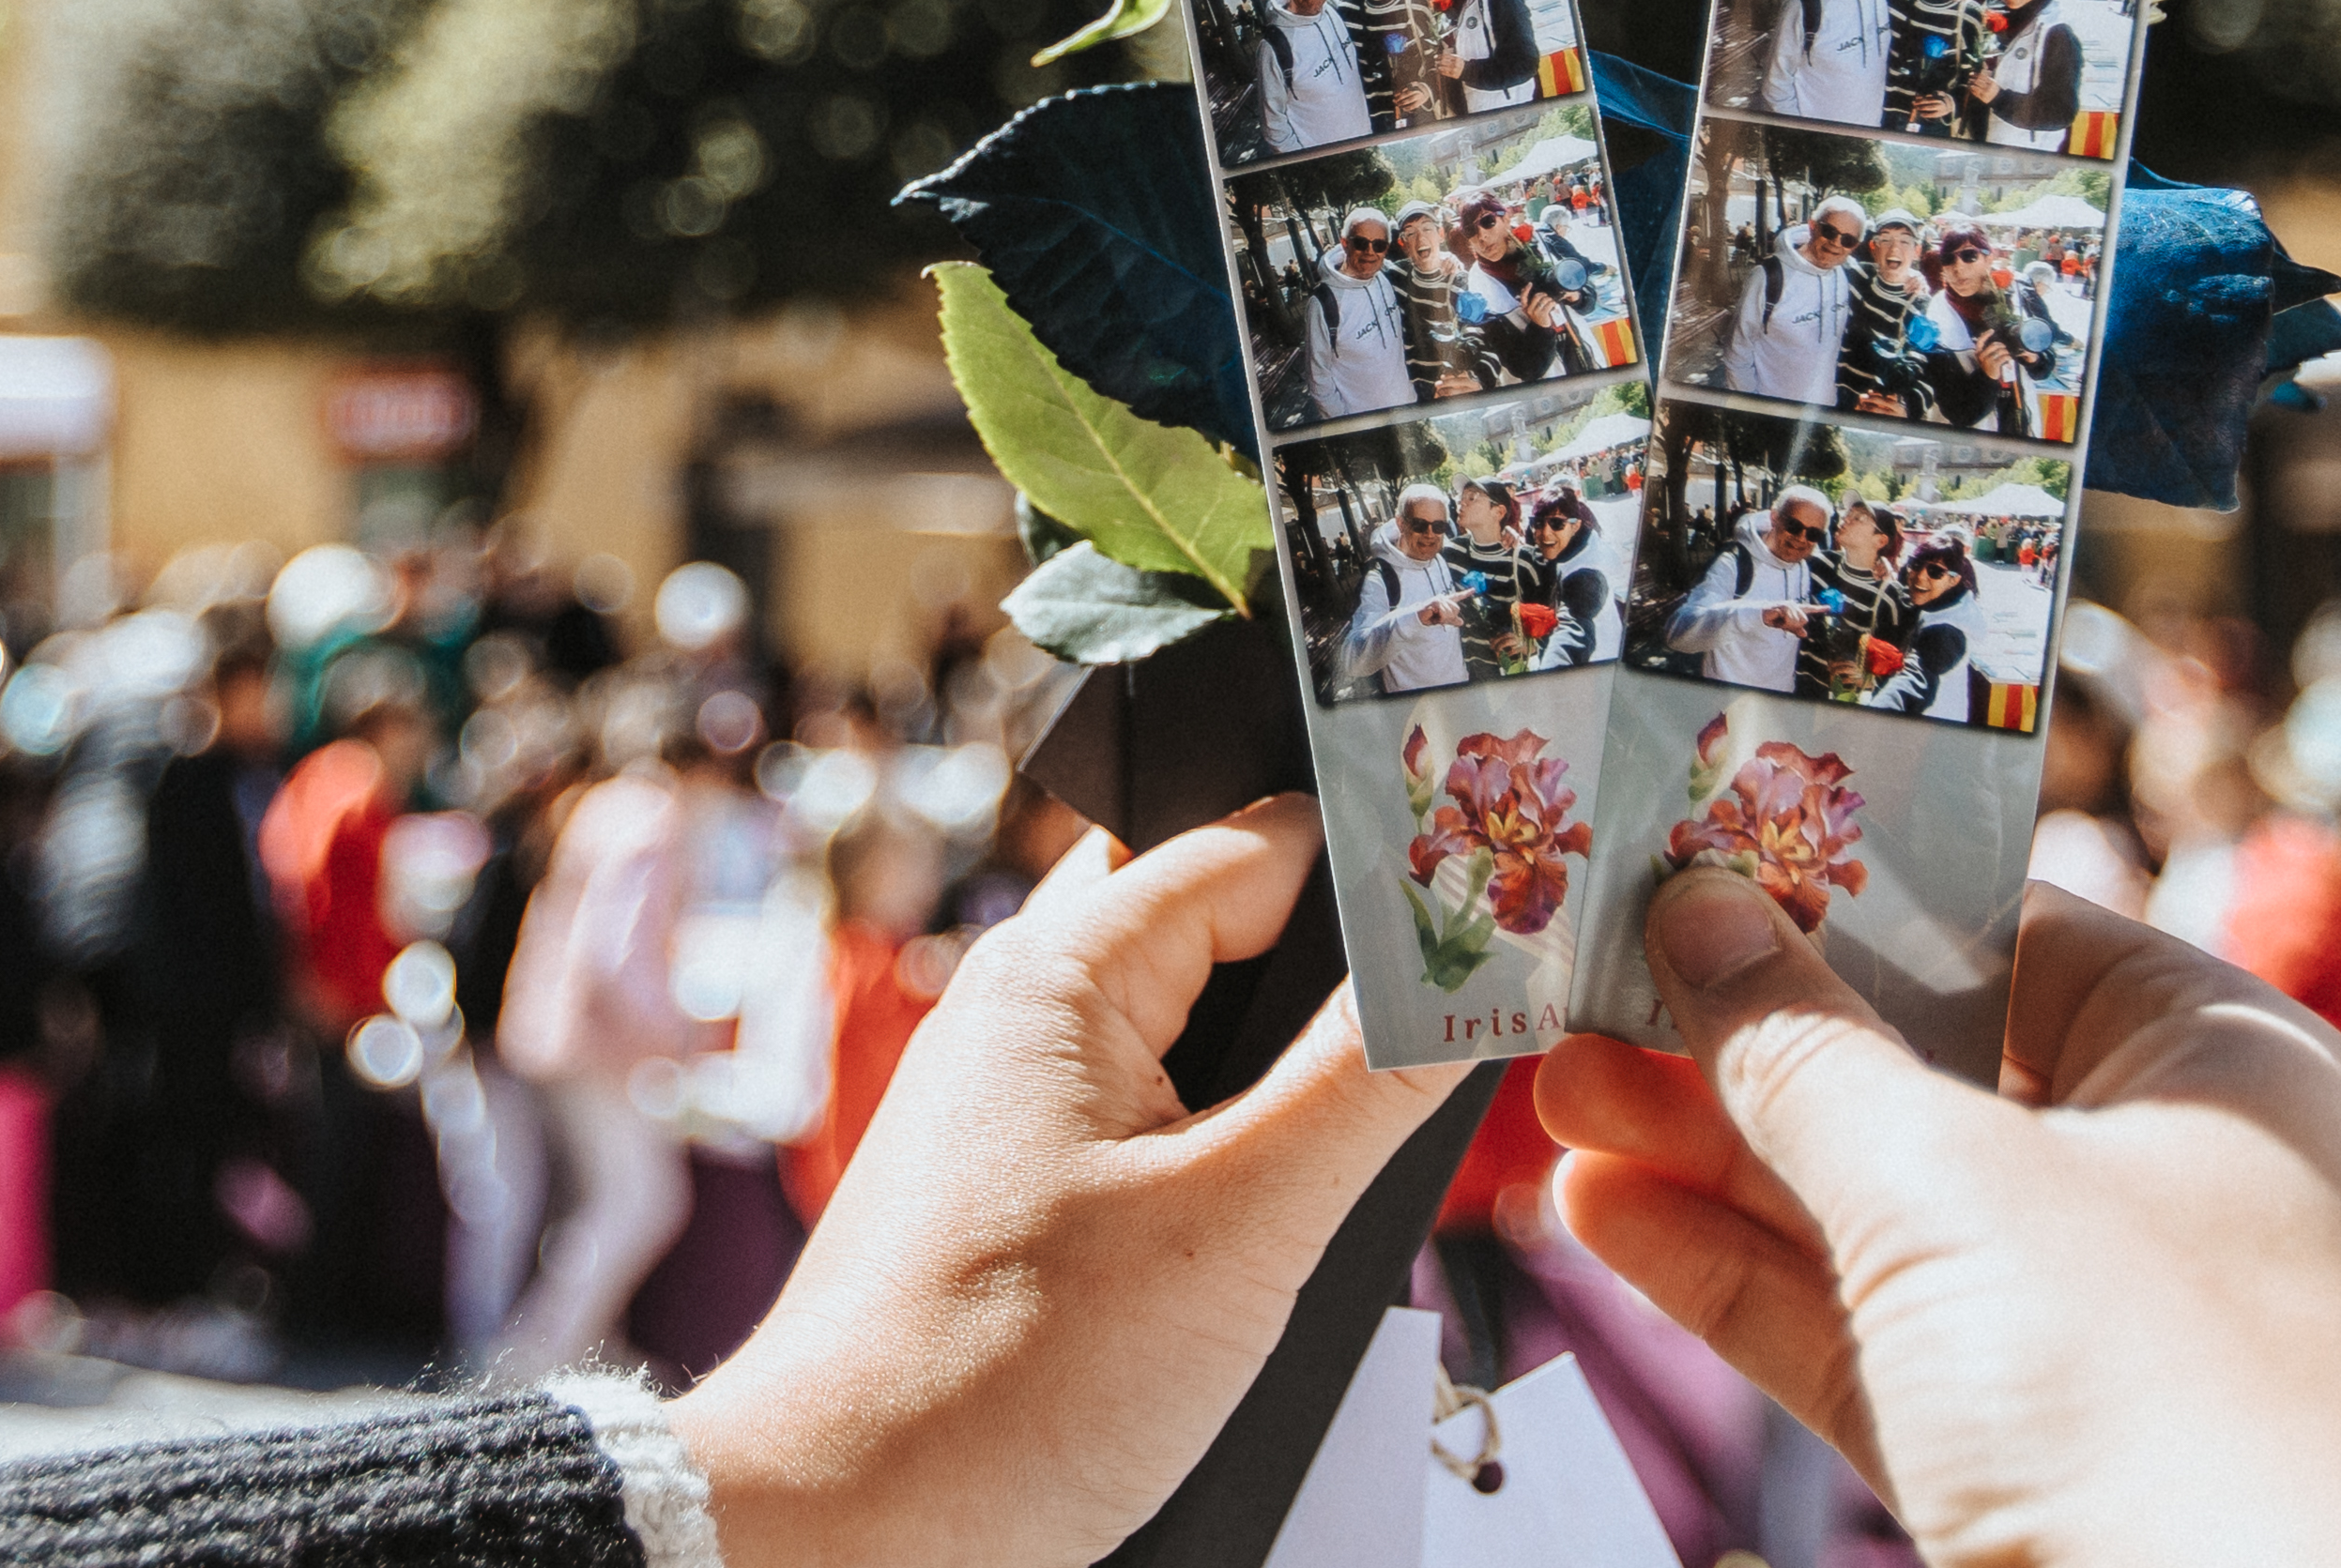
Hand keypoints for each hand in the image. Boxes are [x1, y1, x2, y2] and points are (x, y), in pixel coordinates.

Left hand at [673, 799, 1450, 1567]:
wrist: (843, 1532)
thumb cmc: (999, 1381)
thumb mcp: (1239, 1224)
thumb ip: (1367, 1079)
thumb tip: (1478, 967)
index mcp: (1062, 964)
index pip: (1266, 841)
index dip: (1382, 872)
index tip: (1497, 918)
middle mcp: (1026, 1003)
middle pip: (1228, 921)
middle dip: (1334, 974)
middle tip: (1442, 1037)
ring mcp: (1017, 1097)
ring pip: (1196, 1025)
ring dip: (1286, 1075)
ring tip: (1373, 1140)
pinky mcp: (1022, 1187)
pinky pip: (1154, 1114)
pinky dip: (1231, 1148)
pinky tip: (1281, 1218)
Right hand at [1540, 877, 2340, 1567]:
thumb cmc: (2162, 1403)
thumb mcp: (1956, 1190)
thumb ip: (1805, 1051)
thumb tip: (1700, 908)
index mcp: (2219, 1068)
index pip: (2006, 929)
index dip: (1837, 893)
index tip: (1681, 857)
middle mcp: (2169, 1183)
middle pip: (1921, 1070)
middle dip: (1741, 1035)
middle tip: (1576, 984)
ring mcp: (2093, 1334)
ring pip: (1872, 1210)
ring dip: (1709, 1154)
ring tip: (1551, 1092)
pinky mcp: (2020, 1457)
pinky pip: (1858, 1335)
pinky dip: (1735, 1278)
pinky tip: (1605, 1217)